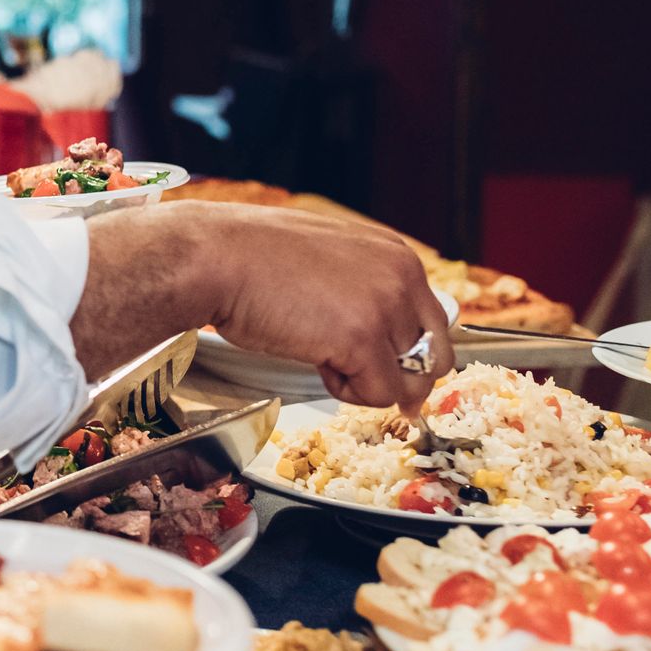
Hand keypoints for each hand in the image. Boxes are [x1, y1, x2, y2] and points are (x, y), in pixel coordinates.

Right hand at [198, 203, 448, 412]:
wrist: (215, 257)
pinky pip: (379, 394)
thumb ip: (361, 288)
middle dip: (403, 378)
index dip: (409, 355)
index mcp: (396, 255)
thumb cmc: (251, 257)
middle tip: (365, 383)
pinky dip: (347, 393)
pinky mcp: (362, 338)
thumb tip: (376, 340)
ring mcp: (385, 306)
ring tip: (323, 358)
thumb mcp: (326, 259)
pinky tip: (315, 362)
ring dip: (365, 382)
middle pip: (435, 356)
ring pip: (409, 381)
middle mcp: (402, 277)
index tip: (389, 371)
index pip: (433, 321)